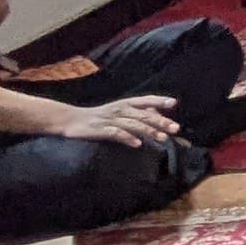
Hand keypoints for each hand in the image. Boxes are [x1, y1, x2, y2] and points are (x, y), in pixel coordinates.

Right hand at [52, 94, 183, 149]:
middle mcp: (119, 109)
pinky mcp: (100, 130)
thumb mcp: (118, 111)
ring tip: (162, 138)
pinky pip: (116, 134)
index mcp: (124, 104)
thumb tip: (158, 111)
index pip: (144, 100)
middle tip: (175, 128)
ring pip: (133, 124)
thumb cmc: (98, 117)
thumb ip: (137, 111)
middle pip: (143, 114)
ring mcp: (110, 119)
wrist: (70, 120)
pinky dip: (127, 138)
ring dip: (148, 131)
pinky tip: (137, 144)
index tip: (173, 103)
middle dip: (160, 121)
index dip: (159, 100)